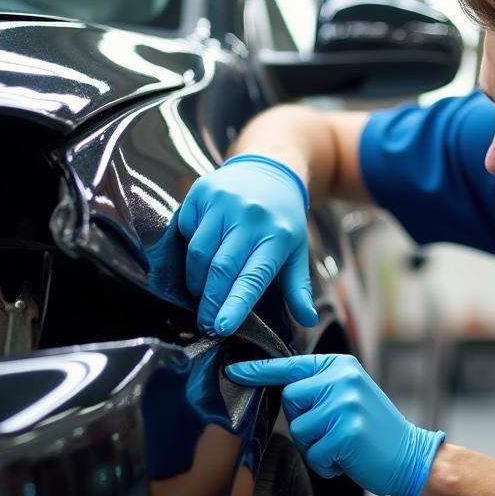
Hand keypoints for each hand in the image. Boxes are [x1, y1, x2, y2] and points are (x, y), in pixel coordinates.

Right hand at [178, 155, 316, 334]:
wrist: (270, 169)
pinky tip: (199, 257)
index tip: (221, 327)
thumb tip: (308, 320)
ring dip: (196, 279)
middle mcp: (251, 217)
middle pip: (221, 268)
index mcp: (278, 235)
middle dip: (210, 301)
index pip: (253, 278)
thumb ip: (298, 287)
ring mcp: (224, 202)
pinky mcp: (202, 192)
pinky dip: (188, 248)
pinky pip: (186, 230)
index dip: (235, 304)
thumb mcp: (297, 250)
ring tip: (200, 292)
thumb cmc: (282, 219)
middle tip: (206, 323)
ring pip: (199, 252)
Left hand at [226, 354, 444, 495]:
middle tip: (333, 429)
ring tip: (342, 444)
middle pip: (290, 398)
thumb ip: (321, 387)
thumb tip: (283, 391)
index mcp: (341, 366)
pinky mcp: (345, 432)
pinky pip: (313, 453)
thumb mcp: (350, 395)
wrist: (410, 456)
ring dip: (315, 446)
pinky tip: (347, 457)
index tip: (234, 371)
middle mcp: (343, 379)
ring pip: (299, 429)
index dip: (259, 371)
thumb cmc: (375, 431)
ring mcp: (345, 404)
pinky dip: (326, 464)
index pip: (291, 365)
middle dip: (304, 421)